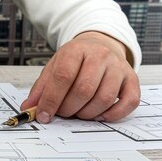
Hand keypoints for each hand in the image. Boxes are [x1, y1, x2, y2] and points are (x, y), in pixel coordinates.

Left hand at [20, 32, 139, 122]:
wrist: (100, 45)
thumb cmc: (76, 60)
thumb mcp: (54, 67)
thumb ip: (41, 88)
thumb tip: (29, 108)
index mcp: (76, 50)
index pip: (63, 76)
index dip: (51, 100)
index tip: (43, 115)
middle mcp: (100, 56)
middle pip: (84, 89)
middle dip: (69, 108)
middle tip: (63, 113)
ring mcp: (119, 67)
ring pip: (104, 99)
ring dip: (87, 114)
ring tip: (78, 112)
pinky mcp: (132, 80)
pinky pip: (128, 103)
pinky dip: (112, 115)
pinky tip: (99, 114)